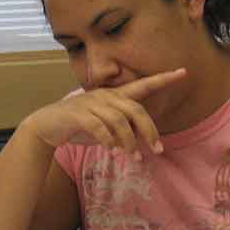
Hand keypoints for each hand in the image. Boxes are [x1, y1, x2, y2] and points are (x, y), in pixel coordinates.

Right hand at [21, 69, 185, 155]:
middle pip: (135, 109)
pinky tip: (112, 151)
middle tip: (157, 150)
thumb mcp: (106, 127)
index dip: (163, 79)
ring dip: (129, 142)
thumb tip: (143, 142)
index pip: (143, 85)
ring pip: (118, 120)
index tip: (183, 72)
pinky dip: (108, 140)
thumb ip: (124, 129)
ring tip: (133, 158)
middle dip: (149, 130)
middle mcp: (105, 96)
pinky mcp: (77, 115)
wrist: (47, 127)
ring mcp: (90, 104)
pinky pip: (98, 127)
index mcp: (114, 96)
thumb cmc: (80, 127)